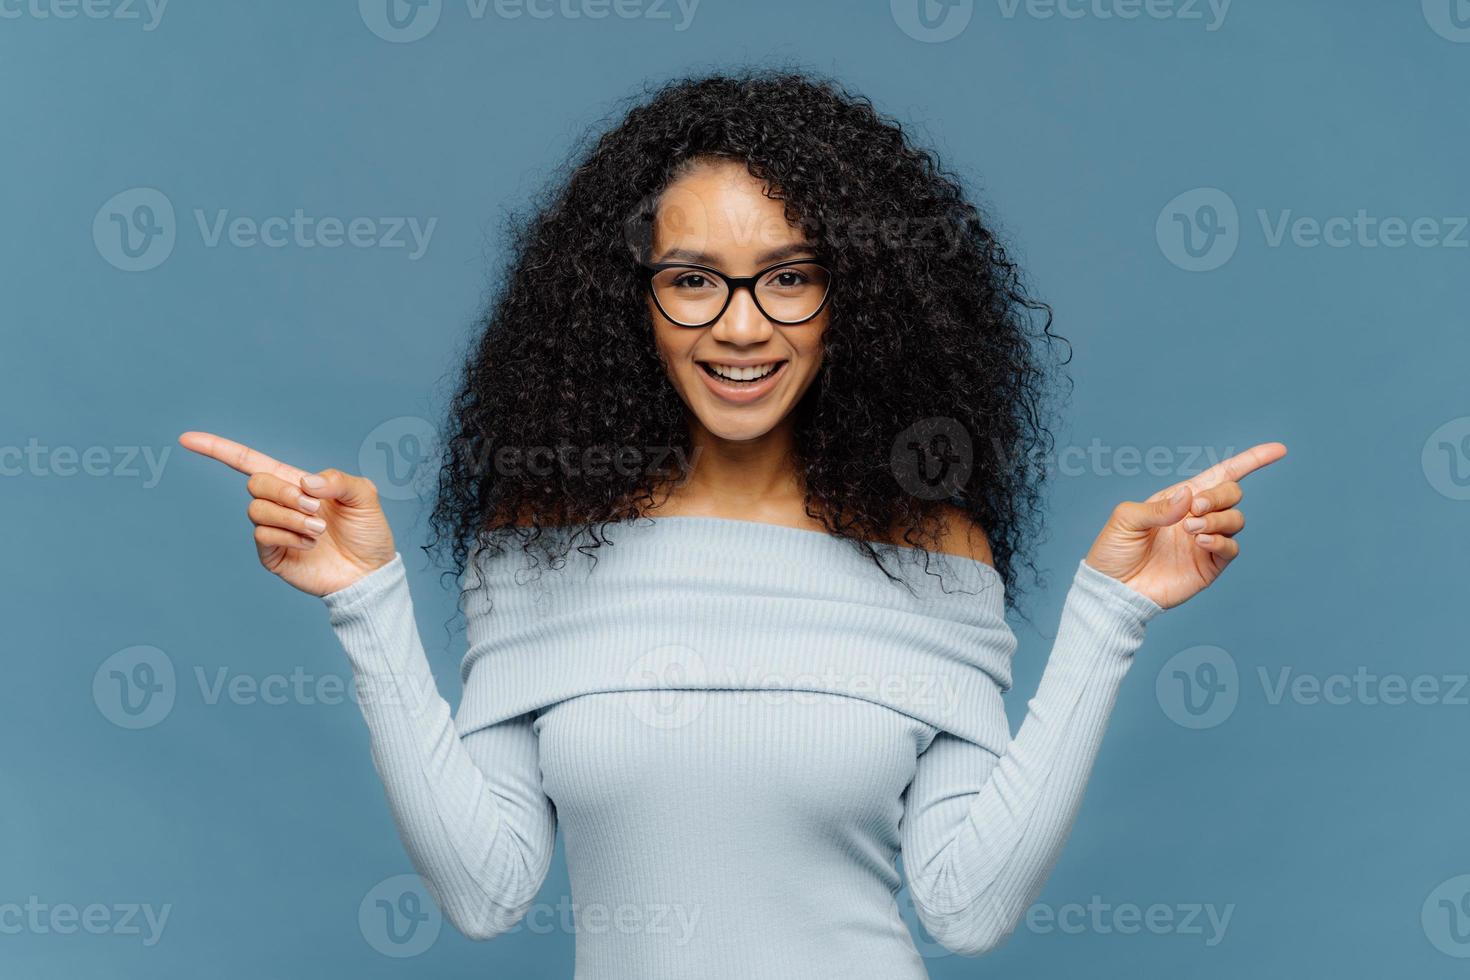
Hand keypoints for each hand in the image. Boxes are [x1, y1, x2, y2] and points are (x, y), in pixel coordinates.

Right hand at [179, 431, 395, 595]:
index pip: (249, 462)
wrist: (371, 573)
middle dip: (285, 493)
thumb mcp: (364, 496)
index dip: (219, 449)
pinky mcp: (271, 555)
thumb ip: (339, 479)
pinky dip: (289, 535)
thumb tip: (305, 482)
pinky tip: (310, 544)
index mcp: (297, 484)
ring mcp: (274, 530)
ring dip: (292, 517)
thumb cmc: (369, 533)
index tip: (187, 439)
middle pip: (255, 484)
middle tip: (316, 508)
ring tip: (318, 530)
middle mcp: (280, 505)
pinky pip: (262, 535)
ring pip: (257, 510)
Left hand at [1084, 442, 1286, 608]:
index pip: (1222, 475)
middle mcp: (1197, 517)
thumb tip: (1190, 496)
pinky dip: (1221, 541)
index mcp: (1179, 499)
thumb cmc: (1113, 552)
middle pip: (1232, 494)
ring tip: (1190, 529)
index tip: (1278, 450)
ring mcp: (1205, 542)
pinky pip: (1231, 548)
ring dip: (1217, 519)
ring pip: (1235, 520)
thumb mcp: (1126, 520)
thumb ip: (1158, 507)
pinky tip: (1200, 542)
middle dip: (1220, 496)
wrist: (1112, 590)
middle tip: (1195, 509)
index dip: (1250, 461)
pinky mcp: (1209, 566)